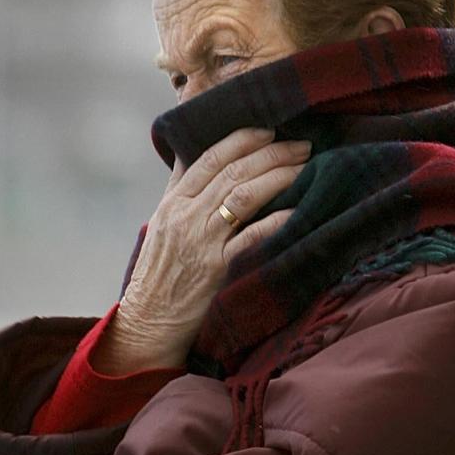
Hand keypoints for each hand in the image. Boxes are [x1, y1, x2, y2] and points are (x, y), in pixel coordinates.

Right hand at [92, 128, 309, 372]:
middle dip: (272, 153)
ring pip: (245, 196)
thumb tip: (191, 148)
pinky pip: (253, 236)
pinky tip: (300, 209)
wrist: (149, 323)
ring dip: (280, 176)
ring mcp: (202, 242)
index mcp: (173, 203)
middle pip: (234, 172)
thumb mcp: (160, 223)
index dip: (243, 139)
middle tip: (302, 145)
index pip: (210, 158)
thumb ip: (179, 186)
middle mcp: (186, 217)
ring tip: (305, 167)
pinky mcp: (218, 270)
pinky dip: (278, 219)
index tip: (270, 130)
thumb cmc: (159, 272)